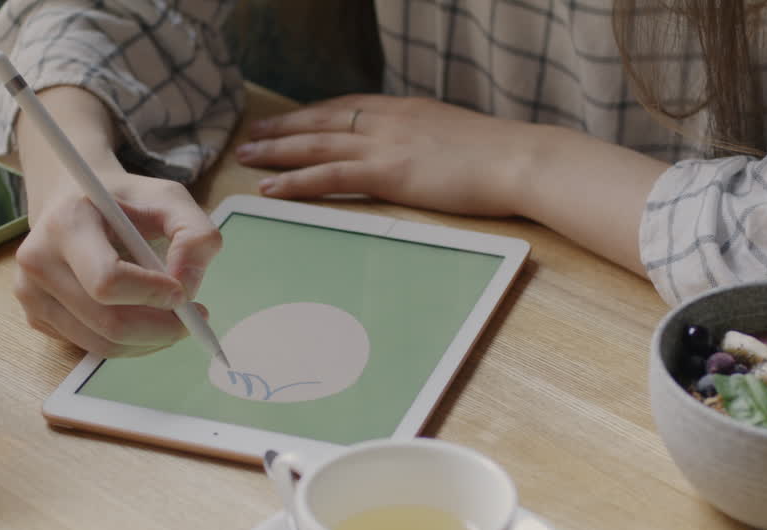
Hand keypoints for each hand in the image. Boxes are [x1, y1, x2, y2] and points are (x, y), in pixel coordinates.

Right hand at [13, 167, 220, 356]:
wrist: (73, 200)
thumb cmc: (125, 201)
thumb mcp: (170, 200)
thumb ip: (196, 236)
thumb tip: (188, 287)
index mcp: (66, 223)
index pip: (107, 281)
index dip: (151, 295)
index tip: (183, 293)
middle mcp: (38, 260)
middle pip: (108, 322)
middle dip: (161, 328)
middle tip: (193, 318)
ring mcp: (30, 293)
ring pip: (102, 344)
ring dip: (150, 340)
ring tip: (175, 319)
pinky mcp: (35, 316)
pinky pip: (92, 347)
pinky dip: (130, 343)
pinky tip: (144, 318)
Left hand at [236, 95, 538, 216]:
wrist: (519, 159)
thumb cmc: (501, 156)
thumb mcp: (458, 137)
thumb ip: (432, 141)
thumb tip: (426, 154)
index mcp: (406, 109)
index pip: (347, 106)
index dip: (312, 115)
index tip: (289, 121)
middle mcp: (388, 119)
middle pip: (322, 120)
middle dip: (283, 129)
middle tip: (252, 137)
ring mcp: (386, 143)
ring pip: (316, 143)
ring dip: (277, 151)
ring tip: (247, 158)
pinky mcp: (387, 172)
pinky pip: (329, 175)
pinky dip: (295, 181)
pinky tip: (271, 187)